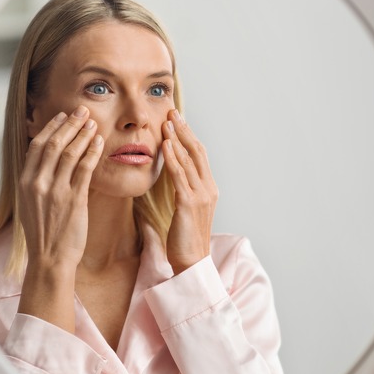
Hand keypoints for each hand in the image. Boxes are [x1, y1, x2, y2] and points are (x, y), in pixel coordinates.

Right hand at [18, 105, 104, 270]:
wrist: (49, 259)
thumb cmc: (43, 232)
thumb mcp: (31, 203)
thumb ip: (36, 181)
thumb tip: (46, 160)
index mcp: (25, 182)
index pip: (37, 146)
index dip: (51, 127)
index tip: (63, 116)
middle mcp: (38, 184)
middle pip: (54, 144)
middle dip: (70, 124)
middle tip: (82, 111)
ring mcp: (56, 191)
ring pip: (70, 153)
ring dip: (83, 134)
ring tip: (93, 122)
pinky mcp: (74, 200)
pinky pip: (85, 169)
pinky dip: (92, 152)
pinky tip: (99, 142)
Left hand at [161, 109, 217, 273]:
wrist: (191, 262)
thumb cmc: (185, 238)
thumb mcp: (187, 209)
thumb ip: (184, 190)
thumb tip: (173, 173)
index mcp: (209, 189)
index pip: (200, 155)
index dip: (189, 136)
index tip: (178, 120)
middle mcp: (209, 189)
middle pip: (197, 152)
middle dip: (184, 130)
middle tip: (172, 112)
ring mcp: (201, 195)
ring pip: (189, 160)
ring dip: (176, 139)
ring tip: (166, 122)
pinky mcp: (189, 204)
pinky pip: (179, 176)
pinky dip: (172, 158)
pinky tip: (164, 145)